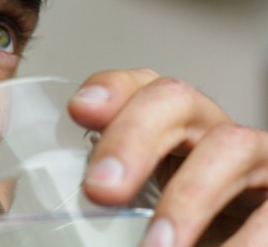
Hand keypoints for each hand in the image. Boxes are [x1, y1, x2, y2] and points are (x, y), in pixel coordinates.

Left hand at [68, 69, 267, 245]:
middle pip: (174, 101)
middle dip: (134, 136)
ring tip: (156, 246)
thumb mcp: (141, 205)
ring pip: (228, 146)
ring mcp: (256, 158)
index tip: (82, 110)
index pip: (140, 86)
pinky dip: (245, 239)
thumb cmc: (189, 227)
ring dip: (187, 198)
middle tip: (101, 189)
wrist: (239, 244)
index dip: (113, 89)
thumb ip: (111, 197)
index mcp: (169, 127)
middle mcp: (211, 130)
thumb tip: (69, 217)